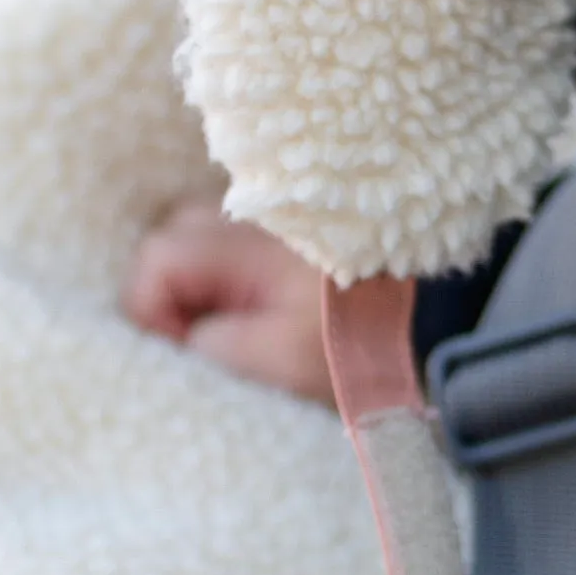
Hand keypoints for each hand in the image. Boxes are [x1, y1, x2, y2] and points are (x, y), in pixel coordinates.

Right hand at [123, 201, 337, 405]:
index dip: (150, 314)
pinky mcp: (272, 236)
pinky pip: (219, 253)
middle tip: (204, 347)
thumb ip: (211, 346)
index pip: (154, 262)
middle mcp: (239, 216)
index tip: (185, 352)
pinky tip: (250, 317)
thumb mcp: (280, 358)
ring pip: (190, 250)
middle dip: (169, 302)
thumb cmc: (353, 336)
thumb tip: (182, 340)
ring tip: (233, 335)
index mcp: (236, 241)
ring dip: (194, 295)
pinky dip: (219, 285)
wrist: (424, 312)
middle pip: (165, 249)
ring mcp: (256, 222)